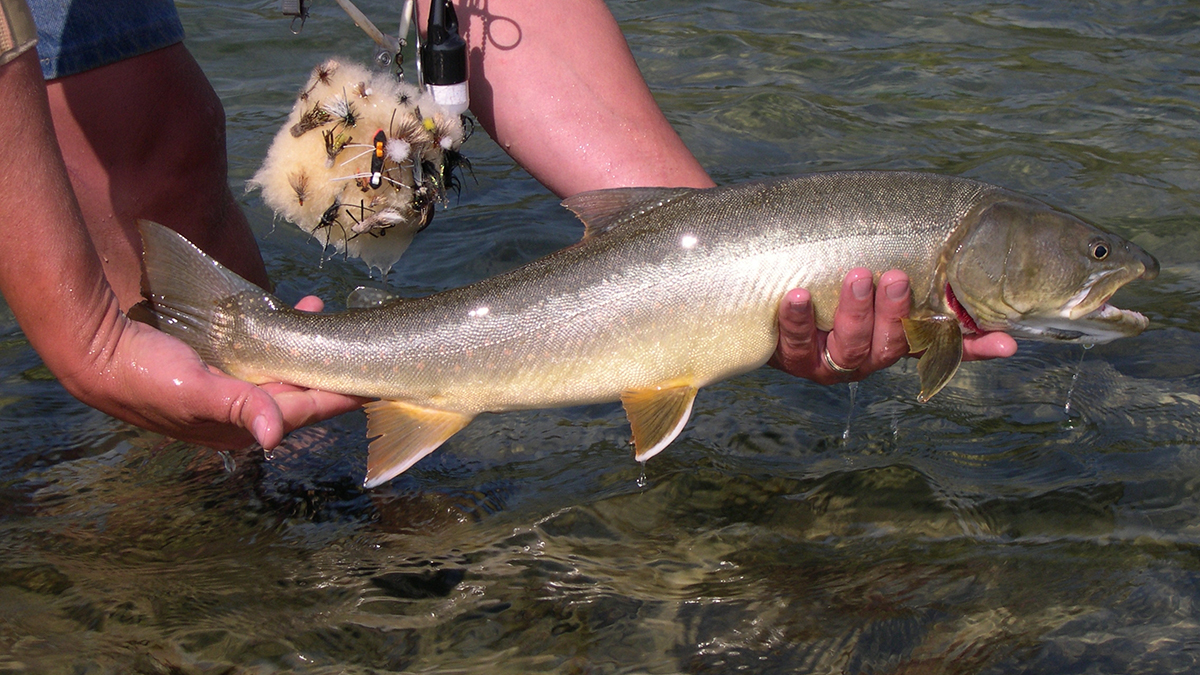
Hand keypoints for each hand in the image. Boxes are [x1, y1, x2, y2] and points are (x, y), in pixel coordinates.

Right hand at [60, 295, 364, 451]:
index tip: (376, 383)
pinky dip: (280, 334)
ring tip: (323, 313)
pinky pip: (263, 352)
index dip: (343, 396)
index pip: (308, 411)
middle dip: (331, 368)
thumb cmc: (144, 377)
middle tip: (360, 343)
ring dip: (307, 346)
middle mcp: (243, 409)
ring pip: (286, 369)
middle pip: (302, 391)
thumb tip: (273, 436)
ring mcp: (233, 386)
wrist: (97, 353)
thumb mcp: (195, 391)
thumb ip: (239, 407)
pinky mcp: (221, 366)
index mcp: (242, 424)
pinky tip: (291, 311)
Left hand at [768, 268, 1016, 383]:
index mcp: (893, 336)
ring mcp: (828, 360)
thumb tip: (962, 254)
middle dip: (895, 311)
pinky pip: (795, 343)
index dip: (976, 347)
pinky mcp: (790, 357)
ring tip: (855, 276)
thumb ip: (901, 262)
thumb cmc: (826, 279)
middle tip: (894, 276)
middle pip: (890, 343)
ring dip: (855, 311)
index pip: (942, 343)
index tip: (1007, 341)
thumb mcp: (865, 271)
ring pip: (850, 345)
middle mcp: (866, 355)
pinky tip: (795, 296)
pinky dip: (796, 320)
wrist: (762, 302)